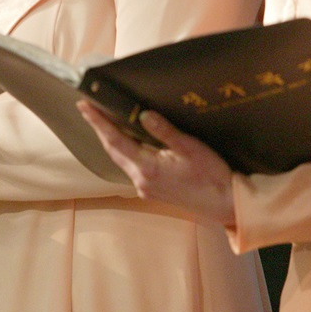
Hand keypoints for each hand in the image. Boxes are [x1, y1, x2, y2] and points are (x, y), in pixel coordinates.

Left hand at [78, 102, 236, 226]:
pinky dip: (125, 150)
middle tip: (88, 108)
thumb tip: (144, 115)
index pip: (115, 140)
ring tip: (103, 120)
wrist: (226, 205)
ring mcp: (145, 188)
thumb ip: (164, 131)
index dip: (98, 122)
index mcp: (148, 168)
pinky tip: (127, 140)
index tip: (84, 106)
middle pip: (113, 150)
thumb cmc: (212, 177)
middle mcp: (141, 180)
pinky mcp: (152, 190)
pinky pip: (131, 166)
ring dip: (111, 139)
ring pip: (121, 159)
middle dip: (99, 128)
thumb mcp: (190, 148)